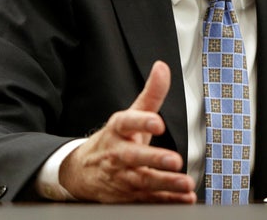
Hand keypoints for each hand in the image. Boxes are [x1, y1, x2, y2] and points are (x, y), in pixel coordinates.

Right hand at [59, 61, 196, 202]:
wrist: (81, 171)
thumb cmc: (116, 139)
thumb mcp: (131, 114)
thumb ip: (151, 93)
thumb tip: (162, 67)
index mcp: (118, 129)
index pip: (128, 122)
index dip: (142, 122)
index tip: (158, 122)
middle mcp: (117, 153)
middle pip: (134, 156)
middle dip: (154, 159)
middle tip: (175, 160)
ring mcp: (121, 176)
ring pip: (142, 181)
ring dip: (164, 184)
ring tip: (184, 183)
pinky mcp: (127, 195)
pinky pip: (148, 199)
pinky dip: (166, 200)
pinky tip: (184, 199)